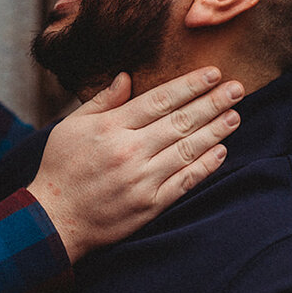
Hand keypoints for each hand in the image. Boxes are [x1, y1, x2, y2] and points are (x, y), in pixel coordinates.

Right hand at [27, 67, 242, 261]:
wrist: (54, 219)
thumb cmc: (60, 168)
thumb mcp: (71, 126)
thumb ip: (102, 101)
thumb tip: (127, 77)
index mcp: (111, 128)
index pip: (159, 100)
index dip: (189, 85)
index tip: (212, 73)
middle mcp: (129, 152)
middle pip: (180, 122)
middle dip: (212, 103)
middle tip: (237, 88)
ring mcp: (142, 180)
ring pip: (188, 150)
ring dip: (215, 131)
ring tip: (235, 115)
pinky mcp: (149, 205)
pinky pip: (184, 182)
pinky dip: (205, 166)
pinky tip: (221, 152)